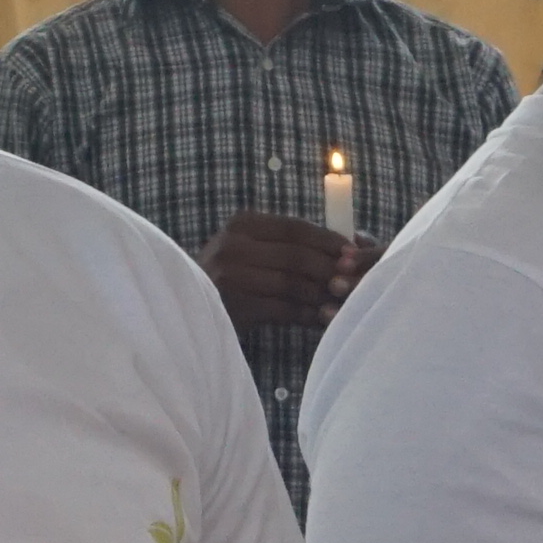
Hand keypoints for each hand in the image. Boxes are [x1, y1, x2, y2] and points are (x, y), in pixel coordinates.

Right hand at [202, 213, 361, 336]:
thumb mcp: (252, 249)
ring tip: (342, 301)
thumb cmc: (230, 277)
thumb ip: (288, 245)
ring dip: (321, 294)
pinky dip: (307, 314)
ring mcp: (230, 276)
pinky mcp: (234, 306)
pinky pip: (282, 309)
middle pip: (296, 255)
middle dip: (329, 269)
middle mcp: (232, 245)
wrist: (188, 307)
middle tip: (353, 281)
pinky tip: (322, 319)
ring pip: (291, 283)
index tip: (353, 253)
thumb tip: (346, 248)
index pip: (295, 227)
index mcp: (242, 224)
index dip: (328, 240)